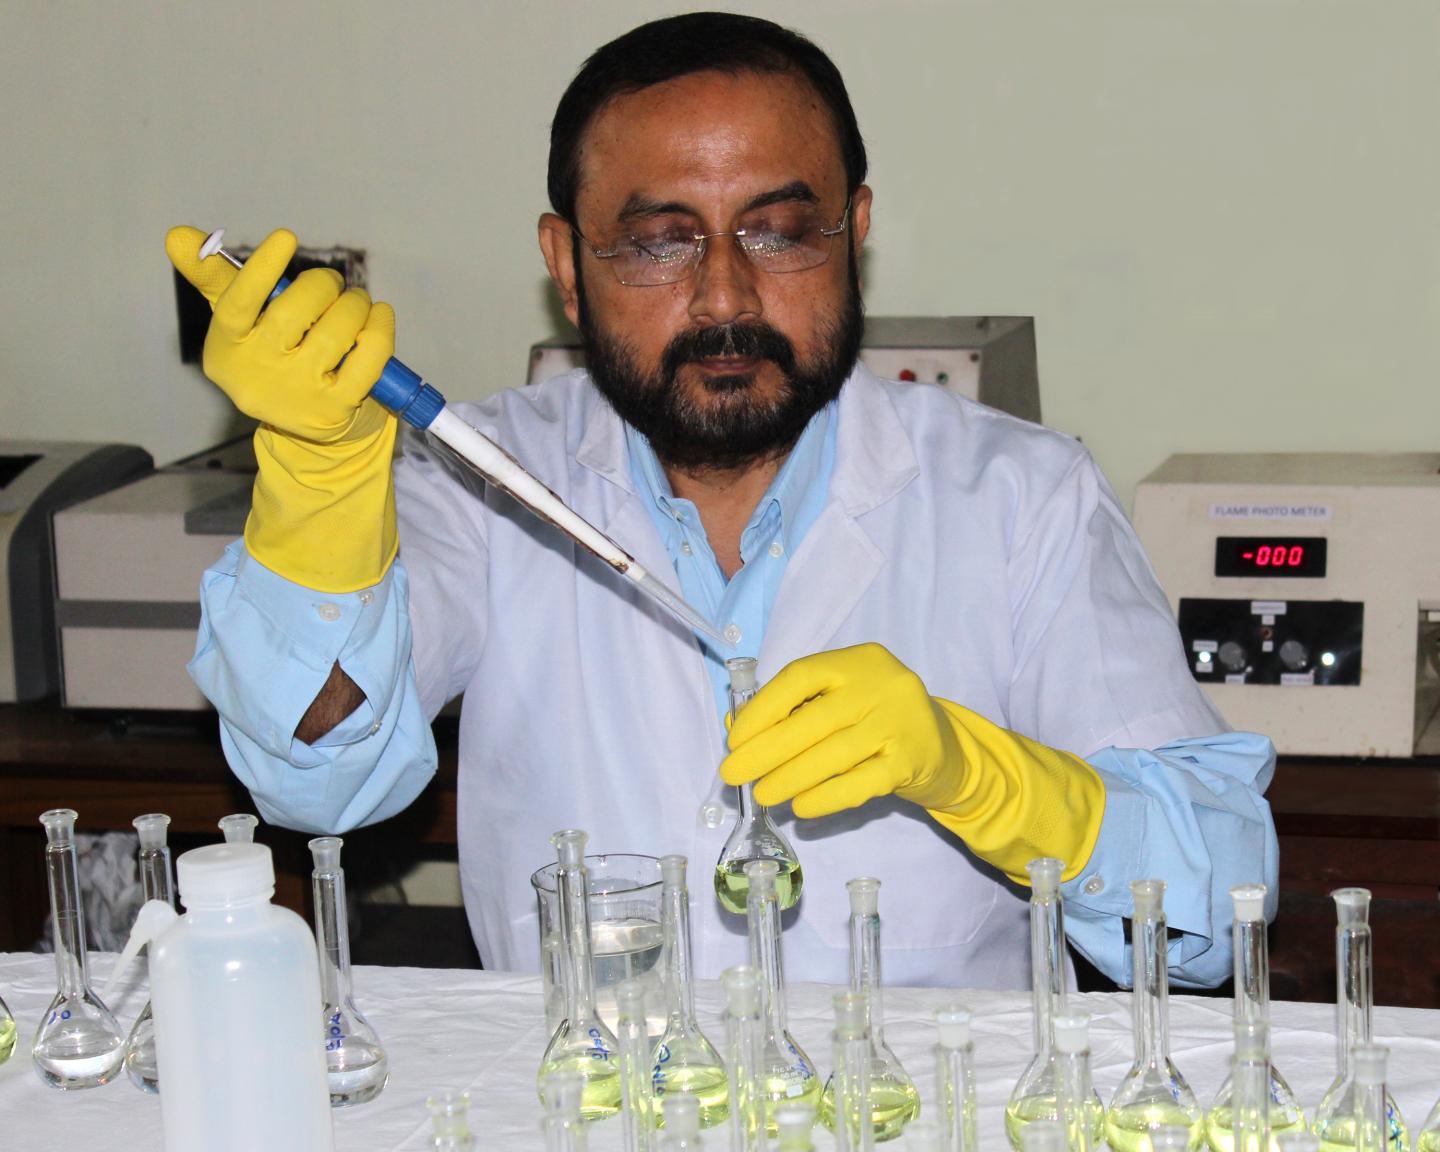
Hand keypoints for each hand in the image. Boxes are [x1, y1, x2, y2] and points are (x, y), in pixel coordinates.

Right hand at [165, 226, 399, 591]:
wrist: (313, 429)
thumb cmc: (274, 358)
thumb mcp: (241, 325)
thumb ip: (214, 278)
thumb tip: (178, 235)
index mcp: (227, 349)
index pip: (237, 303)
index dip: (260, 268)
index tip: (285, 236)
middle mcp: (258, 374)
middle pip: (295, 310)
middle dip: (323, 285)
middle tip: (333, 284)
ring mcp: (299, 394)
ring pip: (337, 329)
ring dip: (355, 304)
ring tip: (357, 302)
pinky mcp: (338, 408)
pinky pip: (369, 354)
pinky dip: (380, 326)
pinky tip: (379, 315)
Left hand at [720, 642, 1105, 882]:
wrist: (945, 749)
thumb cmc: (875, 721)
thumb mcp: (839, 702)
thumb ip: (792, 710)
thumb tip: (737, 730)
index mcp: (857, 661)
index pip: (800, 676)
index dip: (762, 708)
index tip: (735, 738)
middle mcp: (882, 683)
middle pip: (814, 719)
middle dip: (767, 750)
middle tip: (734, 774)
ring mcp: (901, 721)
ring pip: (834, 753)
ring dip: (790, 777)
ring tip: (763, 794)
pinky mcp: (914, 760)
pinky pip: (861, 782)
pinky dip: (826, 797)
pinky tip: (801, 808)